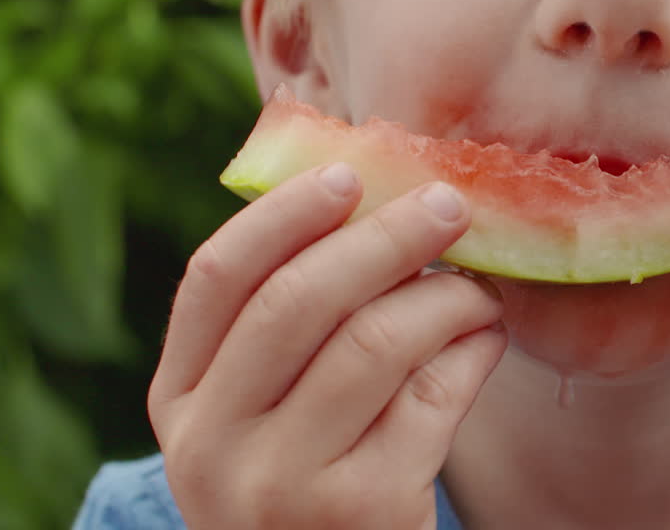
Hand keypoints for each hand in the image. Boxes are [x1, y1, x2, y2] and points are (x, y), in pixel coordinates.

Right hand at [148, 164, 506, 529]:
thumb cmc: (313, 478)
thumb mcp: (265, 416)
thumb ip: (289, 328)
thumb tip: (369, 196)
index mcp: (181, 400)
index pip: (216, 278)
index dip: (284, 214)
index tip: (348, 173)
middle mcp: (213, 444)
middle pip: (298, 299)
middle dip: (384, 238)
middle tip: (447, 206)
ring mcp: (282, 483)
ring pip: (375, 341)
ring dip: (446, 297)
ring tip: (480, 290)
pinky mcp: (361, 510)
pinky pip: (433, 395)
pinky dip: (474, 351)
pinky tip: (487, 339)